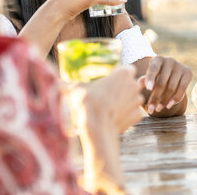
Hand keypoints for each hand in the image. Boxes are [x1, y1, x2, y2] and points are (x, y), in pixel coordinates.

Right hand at [76, 65, 142, 193]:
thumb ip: (70, 84)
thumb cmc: (87, 102)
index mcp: (124, 73)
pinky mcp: (139, 115)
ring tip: (111, 108)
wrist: (96, 127)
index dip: (120, 75)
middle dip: (124, 88)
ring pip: (134, 98)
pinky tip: (116, 118)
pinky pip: (134, 112)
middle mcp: (134, 84)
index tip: (111, 81)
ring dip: (126, 102)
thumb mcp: (76, 89)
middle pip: (132, 83)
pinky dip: (128, 115)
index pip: (127, 69)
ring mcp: (138, 100)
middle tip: (110, 95)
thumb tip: (57, 83)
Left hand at [140, 56, 191, 115]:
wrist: (171, 74)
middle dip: (155, 97)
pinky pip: (182, 89)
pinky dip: (175, 99)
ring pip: (171, 87)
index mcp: (158, 59)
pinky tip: (169, 106)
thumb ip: (144, 80)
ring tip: (158, 109)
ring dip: (164, 100)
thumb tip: (139, 83)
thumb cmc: (156, 76)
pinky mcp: (188, 73)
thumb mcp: (149, 77)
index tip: (148, 89)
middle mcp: (170, 60)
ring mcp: (180, 66)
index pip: (153, 69)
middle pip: (162, 81)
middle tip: (150, 109)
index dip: (150, 78)